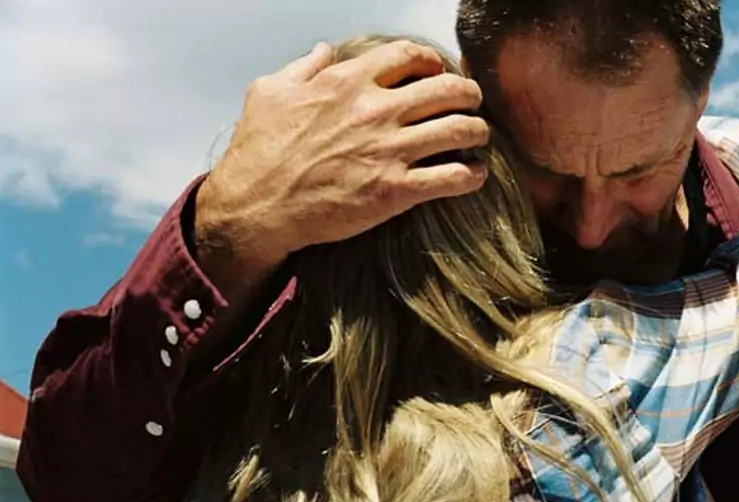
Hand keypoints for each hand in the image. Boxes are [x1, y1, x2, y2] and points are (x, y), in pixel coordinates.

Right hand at [195, 40, 490, 290]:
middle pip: (450, 88)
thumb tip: (323, 50)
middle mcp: (374, 110)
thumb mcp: (269, 93)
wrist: (254, 209)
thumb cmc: (258, 151)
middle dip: (469, 94)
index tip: (437, 73)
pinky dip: (474, 175)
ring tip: (477, 138)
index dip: (432, 62)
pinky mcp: (395, 190)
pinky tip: (473, 175)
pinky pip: (455, 177)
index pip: (410, 55)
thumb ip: (302, 68)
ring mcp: (388, 150)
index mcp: (347, 82)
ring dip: (478, 132)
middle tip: (471, 104)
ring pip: (463, 129)